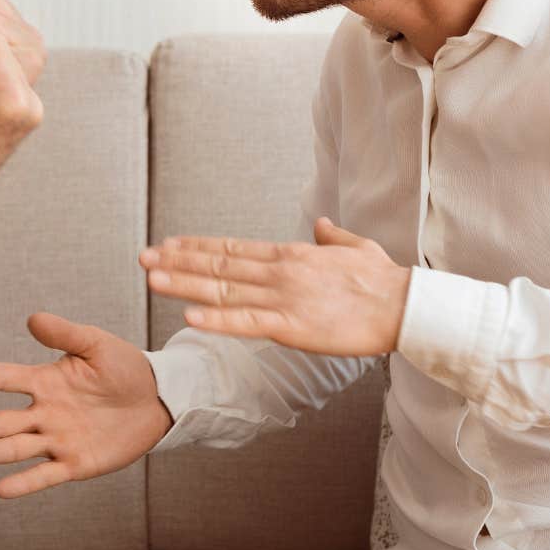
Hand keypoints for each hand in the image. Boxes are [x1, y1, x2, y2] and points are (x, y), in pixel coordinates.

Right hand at [0, 313, 171, 498]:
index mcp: (47, 381)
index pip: (5, 379)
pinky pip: (45, 474)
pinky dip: (24, 483)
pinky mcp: (76, 463)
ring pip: (13, 448)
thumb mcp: (96, 344)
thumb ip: (65, 334)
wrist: (158, 400)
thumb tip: (32, 318)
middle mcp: (45, 412)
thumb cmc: (125, 368)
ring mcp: (58, 439)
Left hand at [140, 217, 412, 357]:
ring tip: (152, 279)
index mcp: (291, 255)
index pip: (233, 248)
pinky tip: (190, 316)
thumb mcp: (356, 248)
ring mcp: (284, 298)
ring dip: (184, 284)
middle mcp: (280, 272)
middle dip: (178, 261)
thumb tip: (320, 223)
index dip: (197, 247)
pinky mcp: (293, 326)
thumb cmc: (384, 281)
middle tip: (143, 257)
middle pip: (219, 265)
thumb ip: (333, 236)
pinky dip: (216, 319)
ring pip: (224, 290)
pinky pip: (246, 323)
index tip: (169, 243)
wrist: (406, 306)